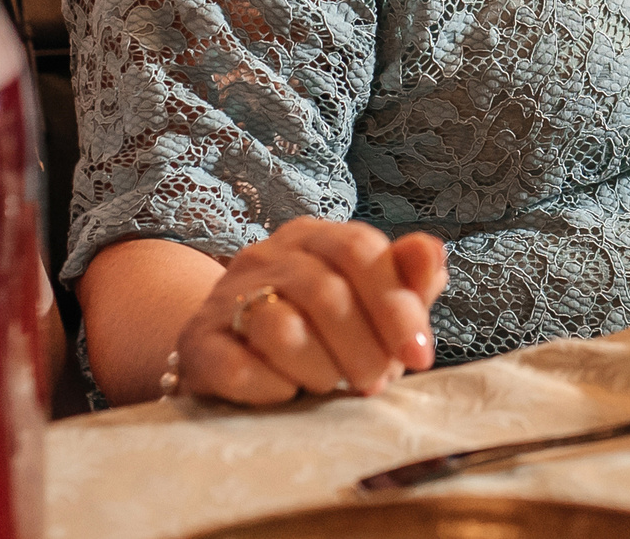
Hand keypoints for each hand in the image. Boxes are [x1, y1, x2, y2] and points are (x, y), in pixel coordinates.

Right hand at [177, 218, 446, 404]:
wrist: (227, 349)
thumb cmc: (320, 328)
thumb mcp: (371, 302)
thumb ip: (407, 279)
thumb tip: (432, 252)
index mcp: (315, 237)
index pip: (360, 250)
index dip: (396, 305)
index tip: (419, 355)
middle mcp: (268, 256)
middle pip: (325, 292)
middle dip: (363, 348)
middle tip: (375, 383)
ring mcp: (226, 297)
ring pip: (281, 328)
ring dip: (320, 368)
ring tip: (330, 385)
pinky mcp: (198, 343)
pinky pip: (237, 367)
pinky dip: (272, 387)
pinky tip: (287, 392)